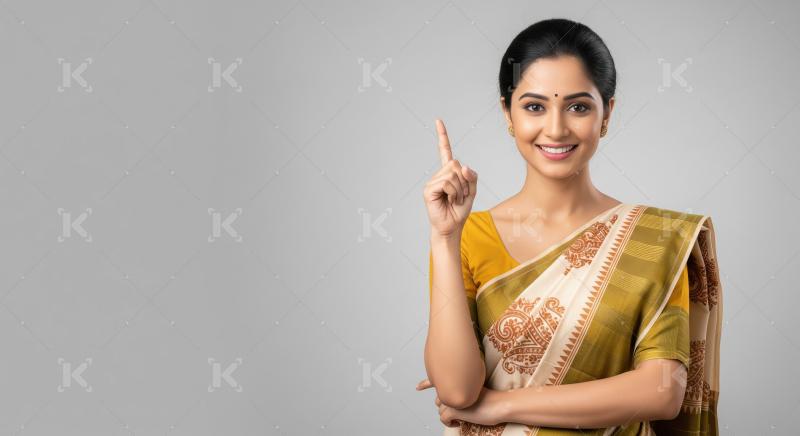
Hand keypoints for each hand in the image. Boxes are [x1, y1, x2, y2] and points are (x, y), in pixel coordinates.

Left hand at [416, 378, 504, 426]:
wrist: (500, 404)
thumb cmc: (490, 398)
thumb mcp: (475, 390)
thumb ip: (462, 389)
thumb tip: (452, 400)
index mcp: (458, 380)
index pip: (436, 380)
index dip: (426, 383)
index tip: (418, 387)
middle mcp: (452, 386)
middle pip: (439, 399)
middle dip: (447, 406)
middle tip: (460, 411)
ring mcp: (452, 397)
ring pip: (441, 409)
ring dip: (449, 414)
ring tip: (463, 416)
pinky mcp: (453, 408)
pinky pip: (443, 418)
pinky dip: (450, 422)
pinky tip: (460, 422)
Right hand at [423, 119, 477, 238]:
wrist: (452, 226)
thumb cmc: (459, 210)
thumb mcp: (472, 191)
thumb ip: (471, 176)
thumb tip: (462, 165)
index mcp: (448, 173)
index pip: (445, 152)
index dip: (442, 137)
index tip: (438, 121)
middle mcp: (439, 175)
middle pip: (456, 164)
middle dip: (464, 181)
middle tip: (460, 195)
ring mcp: (432, 181)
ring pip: (453, 174)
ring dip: (460, 189)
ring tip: (455, 200)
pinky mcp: (429, 189)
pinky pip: (447, 183)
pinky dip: (453, 192)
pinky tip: (449, 201)